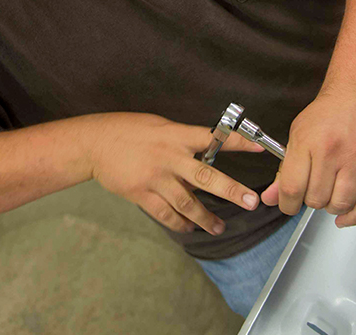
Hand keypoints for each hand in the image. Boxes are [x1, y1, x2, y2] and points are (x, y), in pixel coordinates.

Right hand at [87, 113, 263, 234]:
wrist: (95, 143)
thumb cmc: (129, 131)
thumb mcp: (161, 127)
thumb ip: (183, 143)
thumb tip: (205, 160)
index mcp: (176, 136)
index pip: (213, 138)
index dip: (238, 142)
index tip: (260, 146)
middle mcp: (169, 157)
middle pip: (206, 176)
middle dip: (231, 190)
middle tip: (251, 202)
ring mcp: (155, 178)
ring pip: (187, 202)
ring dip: (206, 218)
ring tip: (219, 227)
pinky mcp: (141, 194)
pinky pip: (165, 213)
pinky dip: (179, 223)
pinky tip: (189, 228)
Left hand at [261, 91, 355, 227]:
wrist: (355, 97)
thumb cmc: (326, 115)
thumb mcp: (296, 136)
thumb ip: (284, 171)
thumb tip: (271, 197)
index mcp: (307, 143)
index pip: (292, 188)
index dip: (287, 205)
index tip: (288, 205)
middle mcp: (332, 152)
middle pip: (316, 199)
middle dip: (310, 202)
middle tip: (311, 192)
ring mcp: (355, 160)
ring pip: (340, 204)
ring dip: (330, 208)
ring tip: (328, 197)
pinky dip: (354, 216)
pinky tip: (345, 216)